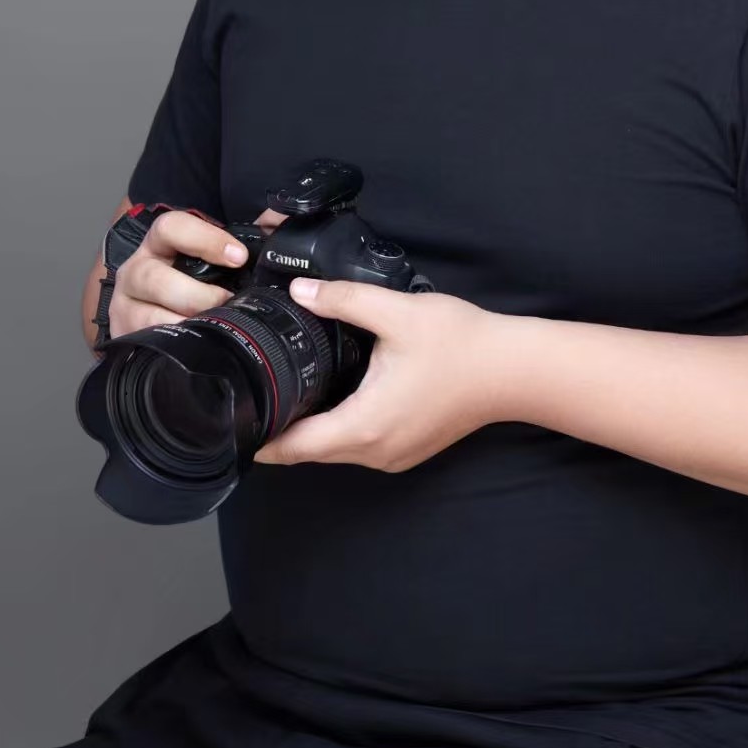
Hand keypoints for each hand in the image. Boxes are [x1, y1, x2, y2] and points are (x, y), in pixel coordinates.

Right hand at [108, 209, 248, 340]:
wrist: (152, 306)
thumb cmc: (190, 276)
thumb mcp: (209, 254)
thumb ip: (242, 239)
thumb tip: (275, 222)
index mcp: (160, 243)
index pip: (172, 227)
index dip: (205, 239)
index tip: (239, 255)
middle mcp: (137, 270)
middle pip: (155, 278)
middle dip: (197, 294)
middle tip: (225, 302)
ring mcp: (126, 304)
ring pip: (149, 315)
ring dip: (185, 323)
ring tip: (213, 326)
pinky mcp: (124, 333)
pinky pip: (146, 342)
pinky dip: (173, 346)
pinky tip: (193, 346)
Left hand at [251, 274, 509, 471]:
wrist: (514, 370)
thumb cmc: (461, 344)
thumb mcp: (397, 312)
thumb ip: (343, 299)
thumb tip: (299, 291)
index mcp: (364, 425)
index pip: (293, 447)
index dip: (259, 436)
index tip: (234, 418)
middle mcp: (375, 451)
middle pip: (309, 452)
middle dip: (280, 429)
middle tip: (254, 394)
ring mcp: (394, 456)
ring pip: (335, 451)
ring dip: (312, 430)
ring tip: (289, 392)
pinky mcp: (409, 450)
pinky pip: (360, 447)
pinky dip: (341, 429)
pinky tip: (338, 396)